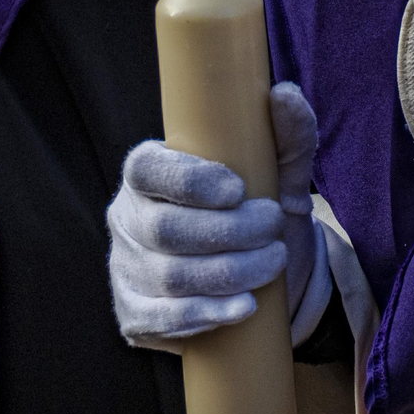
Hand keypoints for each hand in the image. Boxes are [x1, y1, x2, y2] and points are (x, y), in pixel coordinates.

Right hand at [106, 82, 318, 350]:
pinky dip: (205, 314)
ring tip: (271, 263)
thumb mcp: (277, 177)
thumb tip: (284, 95)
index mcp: (147, 174)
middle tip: (272, 227)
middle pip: (164, 229)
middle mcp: (127, 218)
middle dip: (228, 231)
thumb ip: (286, 137)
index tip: (239, 189)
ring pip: (169, 276)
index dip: (188, 180)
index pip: (146, 170)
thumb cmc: (257, 216)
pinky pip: (159, 319)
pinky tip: (242, 307)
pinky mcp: (134, 313)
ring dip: (229, 272)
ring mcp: (127, 268)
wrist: (261, 284)